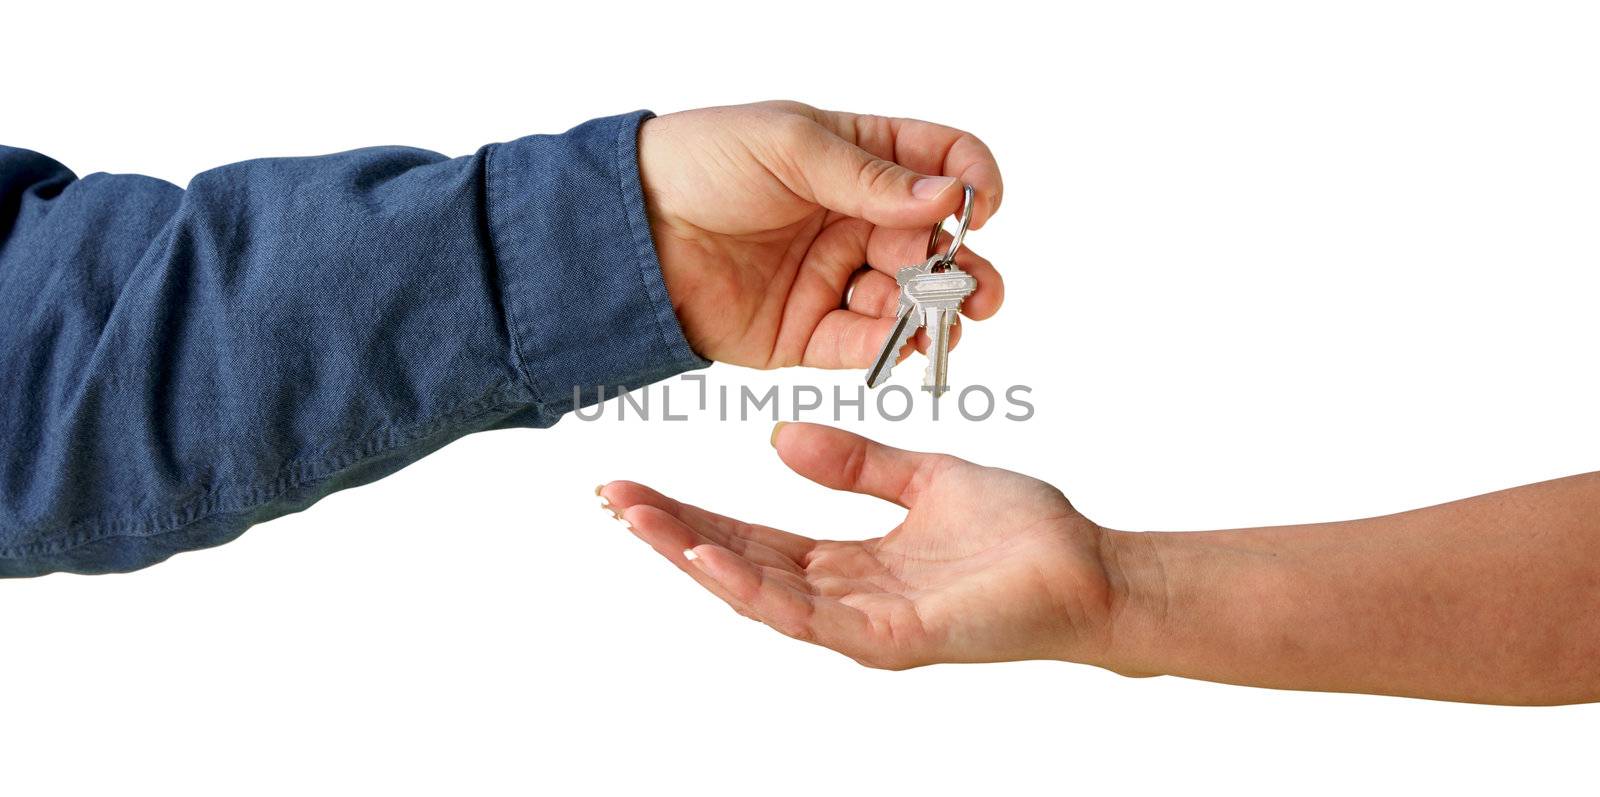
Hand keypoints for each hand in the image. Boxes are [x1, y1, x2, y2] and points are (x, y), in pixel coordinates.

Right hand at [598, 422, 1113, 669]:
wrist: (1093, 567)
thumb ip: (855, 461)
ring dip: (694, 556)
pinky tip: (710, 557)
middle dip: (671, 532)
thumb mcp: (924, 475)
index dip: (691, 510)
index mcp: (849, 562)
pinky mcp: (891, 639)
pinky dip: (754, 588)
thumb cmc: (1023, 532)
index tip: (636, 483)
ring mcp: (863, 623)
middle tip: (612, 496)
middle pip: (739, 563)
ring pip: (759, 592)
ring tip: (640, 520)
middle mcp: (845, 597)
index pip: (750, 534)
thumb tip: (780, 436)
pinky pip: (808, 617)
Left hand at [637, 101, 1004, 368]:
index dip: (971, 182)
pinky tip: (902, 342)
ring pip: (908, 300)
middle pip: (935, 244)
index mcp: (857, 158)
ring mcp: (834, 276)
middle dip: (967, 268)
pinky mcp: (807, 331)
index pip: (939, 163)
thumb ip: (867, 176)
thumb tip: (945, 197)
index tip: (980, 207)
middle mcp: (855, 219)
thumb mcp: (787, 146)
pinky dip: (888, 346)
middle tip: (980, 292)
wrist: (628, 230)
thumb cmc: (699, 163)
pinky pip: (861, 343)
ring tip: (939, 321)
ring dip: (933, 312)